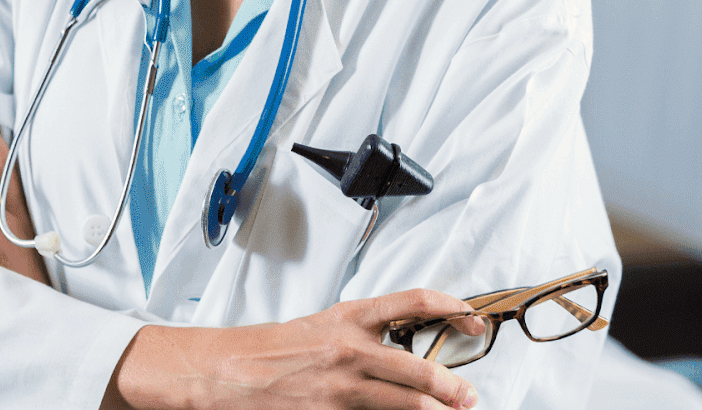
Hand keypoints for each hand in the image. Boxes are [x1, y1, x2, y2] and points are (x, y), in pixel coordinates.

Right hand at [105, 290, 483, 409]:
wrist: (229, 372)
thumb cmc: (273, 349)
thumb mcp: (321, 327)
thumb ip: (363, 335)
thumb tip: (407, 350)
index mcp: (349, 317)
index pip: (413, 302)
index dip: (451, 308)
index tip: (471, 319)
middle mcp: (350, 349)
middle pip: (418, 368)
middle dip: (451, 387)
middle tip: (467, 396)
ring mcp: (342, 388)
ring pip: (406, 404)